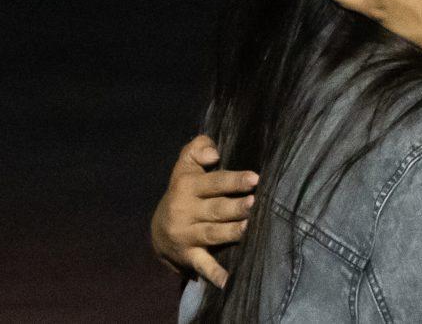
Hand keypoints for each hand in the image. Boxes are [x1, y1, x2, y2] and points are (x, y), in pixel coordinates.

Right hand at [150, 135, 257, 287]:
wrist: (157, 229)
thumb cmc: (185, 188)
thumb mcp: (185, 164)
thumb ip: (198, 148)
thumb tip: (214, 153)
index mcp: (187, 186)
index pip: (214, 182)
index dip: (234, 180)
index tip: (255, 179)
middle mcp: (185, 211)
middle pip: (215, 209)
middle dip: (235, 207)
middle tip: (255, 204)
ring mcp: (186, 235)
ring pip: (212, 234)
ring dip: (231, 232)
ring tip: (249, 229)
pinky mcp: (188, 255)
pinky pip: (202, 265)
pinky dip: (214, 274)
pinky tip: (229, 281)